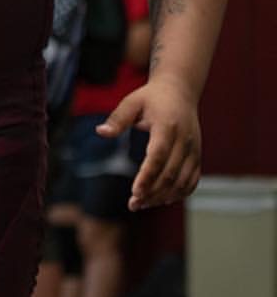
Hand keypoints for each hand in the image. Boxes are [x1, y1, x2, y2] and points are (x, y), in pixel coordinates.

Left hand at [98, 76, 202, 210]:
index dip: (147, 177)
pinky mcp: (197, 157)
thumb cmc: (151, 97)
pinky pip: (192, 181)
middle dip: (152, 192)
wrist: (180, 92)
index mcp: (167, 127)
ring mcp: (194, 151)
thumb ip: (117, 118)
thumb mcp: (131, 102)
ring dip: (164, 196)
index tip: (135, 192)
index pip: (158, 157)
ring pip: (182, 182)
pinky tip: (162, 200)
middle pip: (170, 174)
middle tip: (133, 204)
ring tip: (143, 204)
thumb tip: (100, 132)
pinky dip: (180, 193)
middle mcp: (184, 141)